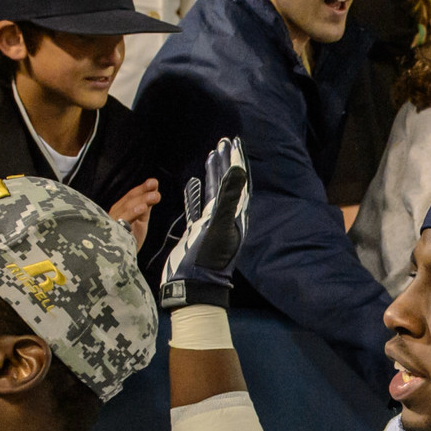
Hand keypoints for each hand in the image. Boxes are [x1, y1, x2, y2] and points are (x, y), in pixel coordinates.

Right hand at [108, 178, 161, 249]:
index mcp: (120, 210)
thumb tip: (155, 192)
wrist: (117, 262)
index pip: (131, 196)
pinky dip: (133, 212)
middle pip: (129, 199)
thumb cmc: (128, 241)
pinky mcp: (113, 232)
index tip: (154, 182)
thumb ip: (145, 208)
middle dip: (143, 191)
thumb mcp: (140, 222)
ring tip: (154, 195)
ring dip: (142, 200)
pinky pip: (123, 220)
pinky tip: (143, 208)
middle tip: (155, 186)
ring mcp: (112, 222)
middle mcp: (115, 214)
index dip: (142, 188)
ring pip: (127, 207)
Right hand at [159, 138, 248, 309]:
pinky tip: (193, 184)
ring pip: (214, 193)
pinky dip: (196, 193)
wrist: (192, 287)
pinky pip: (199, 206)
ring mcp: (211, 225)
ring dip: (213, 174)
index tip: (233, 143)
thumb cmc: (205, 261)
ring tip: (211, 155)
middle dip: (225, 162)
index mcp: (234, 216)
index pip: (237, 182)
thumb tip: (237, 170)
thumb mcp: (216, 226)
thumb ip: (227, 198)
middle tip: (223, 142)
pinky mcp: (198, 231)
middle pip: (227, 183)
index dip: (235, 161)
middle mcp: (226, 218)